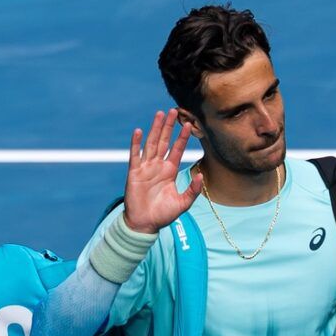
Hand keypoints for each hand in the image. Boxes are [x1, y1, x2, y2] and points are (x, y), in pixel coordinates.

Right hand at [122, 111, 203, 234]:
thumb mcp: (183, 203)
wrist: (145, 224)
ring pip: (151, 143)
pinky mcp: (134, 172)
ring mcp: (146, 167)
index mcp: (169, 171)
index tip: (189, 124)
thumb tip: (201, 176)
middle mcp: (158, 166)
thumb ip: (193, 190)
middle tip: (173, 111)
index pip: (177, 150)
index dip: (182, 137)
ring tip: (159, 114)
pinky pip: (135, 155)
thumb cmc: (163, 215)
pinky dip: (136, 143)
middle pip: (164, 141)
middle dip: (168, 127)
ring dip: (155, 129)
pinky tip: (139, 131)